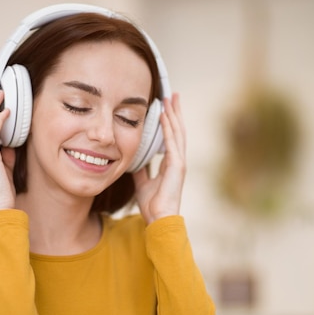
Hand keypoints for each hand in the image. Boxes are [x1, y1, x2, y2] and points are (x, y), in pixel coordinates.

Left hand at [133, 93, 185, 223]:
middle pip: (177, 130)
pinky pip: (172, 142)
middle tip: (172, 95)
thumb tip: (134, 160)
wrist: (159, 219)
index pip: (171, 137)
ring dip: (173, 114)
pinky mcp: (177, 166)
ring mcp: (179, 162)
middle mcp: (177, 160)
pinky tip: (165, 116)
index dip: (169, 121)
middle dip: (175, 112)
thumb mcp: (143, 182)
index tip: (165, 106)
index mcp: (171, 163)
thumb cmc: (153, 204)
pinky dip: (168, 128)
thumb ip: (141, 170)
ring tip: (170, 98)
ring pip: (177, 133)